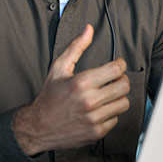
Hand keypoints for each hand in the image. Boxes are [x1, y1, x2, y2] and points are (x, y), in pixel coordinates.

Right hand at [13, 24, 129, 154]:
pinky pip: (116, 119)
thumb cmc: (49, 96)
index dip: (120, 65)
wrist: (38, 126)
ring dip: (118, 97)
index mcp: (82, 83)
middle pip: (124, 86)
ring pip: (123, 103)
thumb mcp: (59, 67)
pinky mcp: (96, 132)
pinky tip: (100, 109)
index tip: (117, 65)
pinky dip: (110, 113)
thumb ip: (76, 47)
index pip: (116, 70)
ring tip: (107, 95)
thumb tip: (88, 29)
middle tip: (114, 80)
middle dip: (121, 80)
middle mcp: (89, 101)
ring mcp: (94, 118)